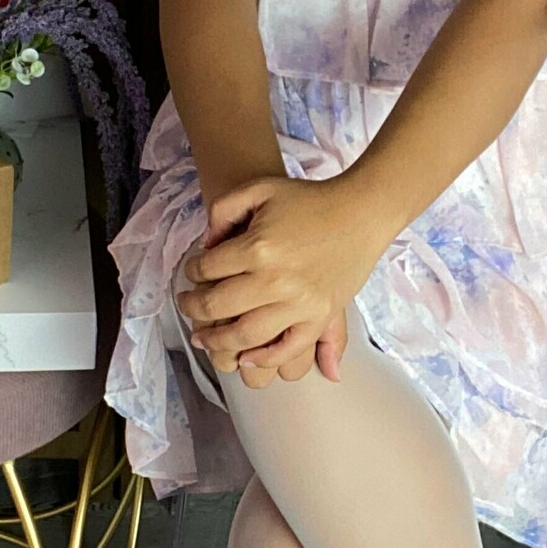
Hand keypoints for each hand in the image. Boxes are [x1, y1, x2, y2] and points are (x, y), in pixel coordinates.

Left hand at [180, 175, 381, 386]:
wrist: (360, 212)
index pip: (206, 269)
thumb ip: (223, 208)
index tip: (192, 271)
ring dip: (216, 340)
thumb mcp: (260, 188)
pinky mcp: (319, 317)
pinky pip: (287, 349)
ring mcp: (299, 304)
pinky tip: (245, 357)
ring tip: (203, 337)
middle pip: (216, 306)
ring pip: (244, 335)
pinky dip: (263, 358)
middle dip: (192, 306)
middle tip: (186, 304)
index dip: (191, 270)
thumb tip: (206, 245)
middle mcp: (275, 280)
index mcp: (258, 247)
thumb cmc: (310, 200)